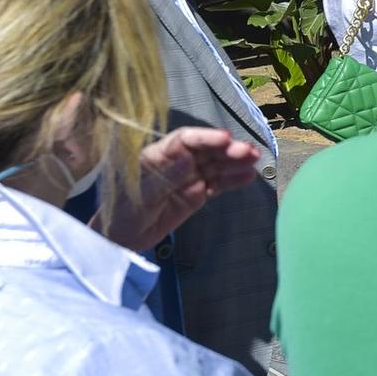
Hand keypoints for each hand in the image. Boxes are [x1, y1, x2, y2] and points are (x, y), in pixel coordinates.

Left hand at [102, 127, 262, 251]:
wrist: (120, 238)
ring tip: (255, 160)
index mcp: (158, 155)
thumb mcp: (139, 194)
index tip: (226, 139)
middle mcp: (177, 162)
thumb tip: (187, 159)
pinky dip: (233, 180)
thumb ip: (164, 178)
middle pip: (206, 151)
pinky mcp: (197, 194)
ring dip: (236, 162)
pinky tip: (248, 177)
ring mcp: (189, 178)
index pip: (185, 140)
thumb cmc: (121, 211)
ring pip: (216, 166)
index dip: (206, 137)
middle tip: (249, 153)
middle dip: (227, 149)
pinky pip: (218, 184)